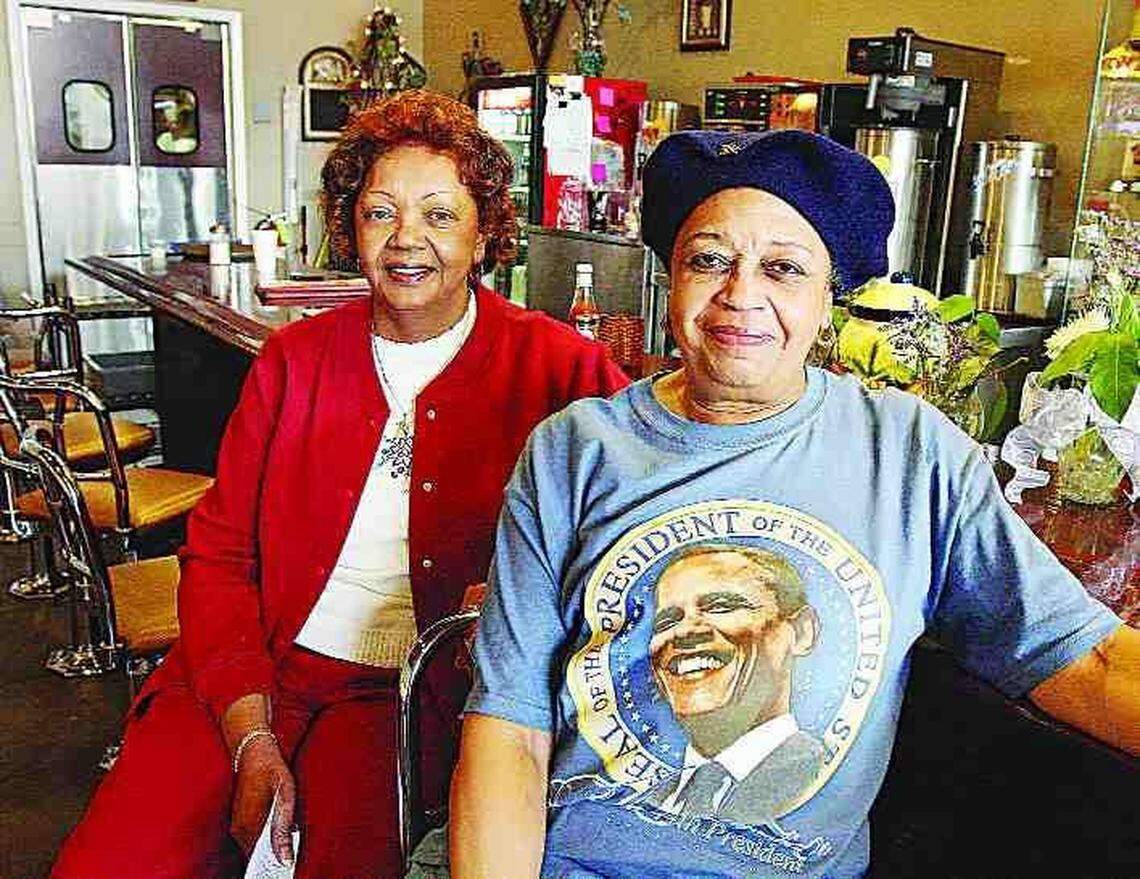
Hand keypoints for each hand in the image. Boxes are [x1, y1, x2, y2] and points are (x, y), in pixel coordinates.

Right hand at [230, 735, 296, 865]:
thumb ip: (283, 828)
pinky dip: (263, 843)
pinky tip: (278, 839)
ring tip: (285, 855)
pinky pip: (251, 839)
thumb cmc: (273, 770)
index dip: (272, 871)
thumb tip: (286, 859)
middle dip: (270, 864)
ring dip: (267, 854)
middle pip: (255, 859)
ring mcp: (237, 825)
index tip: (285, 873)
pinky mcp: (239, 820)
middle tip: (287, 865)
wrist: (253, 750)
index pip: (258, 863)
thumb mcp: (285, 795)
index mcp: (249, 827)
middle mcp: (238, 830)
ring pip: (253, 849)